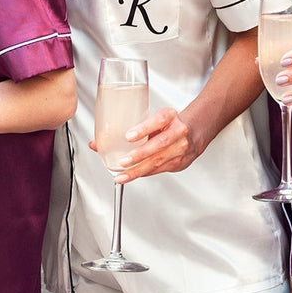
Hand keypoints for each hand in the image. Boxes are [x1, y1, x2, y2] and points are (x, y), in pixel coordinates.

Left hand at [96, 107, 210, 182]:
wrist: (195, 131)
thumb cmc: (169, 124)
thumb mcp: (153, 119)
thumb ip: (129, 129)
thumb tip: (96, 144)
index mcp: (169, 116)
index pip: (158, 121)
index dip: (142, 129)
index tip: (128, 136)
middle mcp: (178, 131)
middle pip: (158, 145)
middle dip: (138, 155)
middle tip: (122, 162)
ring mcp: (181, 148)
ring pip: (158, 161)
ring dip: (138, 170)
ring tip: (122, 176)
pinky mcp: (180, 162)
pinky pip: (160, 169)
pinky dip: (145, 173)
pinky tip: (133, 176)